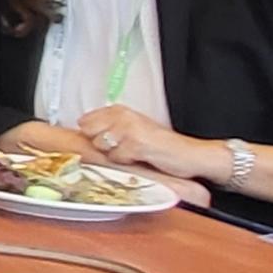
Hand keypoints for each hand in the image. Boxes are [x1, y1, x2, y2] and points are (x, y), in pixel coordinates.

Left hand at [72, 105, 212, 190]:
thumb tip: (82, 134)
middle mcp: (122, 115)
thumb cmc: (159, 146)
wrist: (189, 155)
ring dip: (114, 154)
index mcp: (119, 110)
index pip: (85, 120)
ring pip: (101, 146)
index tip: (105, 141)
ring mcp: (128, 129)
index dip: (91, 135)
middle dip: (101, 145)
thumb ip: (108, 129)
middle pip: (89, 133)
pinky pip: (116, 157)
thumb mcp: (132, 131)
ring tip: (133, 154)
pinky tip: (141, 158)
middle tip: (122, 149)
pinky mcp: (136, 144)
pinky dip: (126, 162)